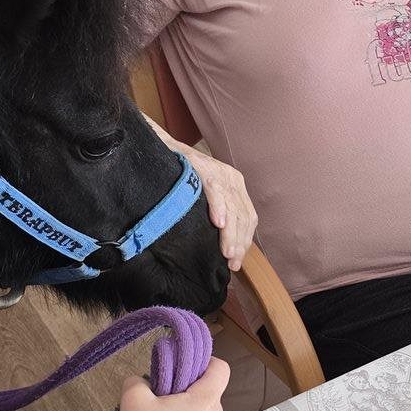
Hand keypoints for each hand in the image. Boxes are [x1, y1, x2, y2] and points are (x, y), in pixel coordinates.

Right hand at [184, 145, 257, 270]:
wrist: (162, 147)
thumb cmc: (181, 176)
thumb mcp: (204, 195)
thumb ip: (218, 212)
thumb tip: (222, 243)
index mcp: (236, 185)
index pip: (248, 218)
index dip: (245, 241)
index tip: (237, 261)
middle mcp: (232, 178)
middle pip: (243, 216)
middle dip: (239, 243)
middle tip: (232, 263)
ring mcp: (219, 172)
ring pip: (232, 207)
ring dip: (230, 233)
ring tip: (227, 253)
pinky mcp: (203, 167)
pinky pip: (215, 190)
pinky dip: (218, 208)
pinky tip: (218, 224)